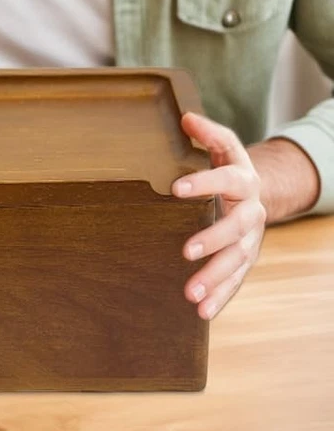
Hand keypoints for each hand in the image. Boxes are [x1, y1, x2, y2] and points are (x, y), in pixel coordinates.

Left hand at [172, 112, 266, 319]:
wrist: (255, 191)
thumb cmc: (228, 165)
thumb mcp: (222, 145)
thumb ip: (206, 132)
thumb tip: (186, 117)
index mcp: (244, 180)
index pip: (225, 179)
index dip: (203, 183)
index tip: (175, 189)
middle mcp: (252, 212)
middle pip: (236, 229)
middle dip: (212, 240)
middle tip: (186, 251)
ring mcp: (250, 240)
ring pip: (237, 262)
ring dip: (214, 279)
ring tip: (190, 294)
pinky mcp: (245, 260)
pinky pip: (236, 281)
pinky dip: (221, 298)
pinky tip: (202, 312)